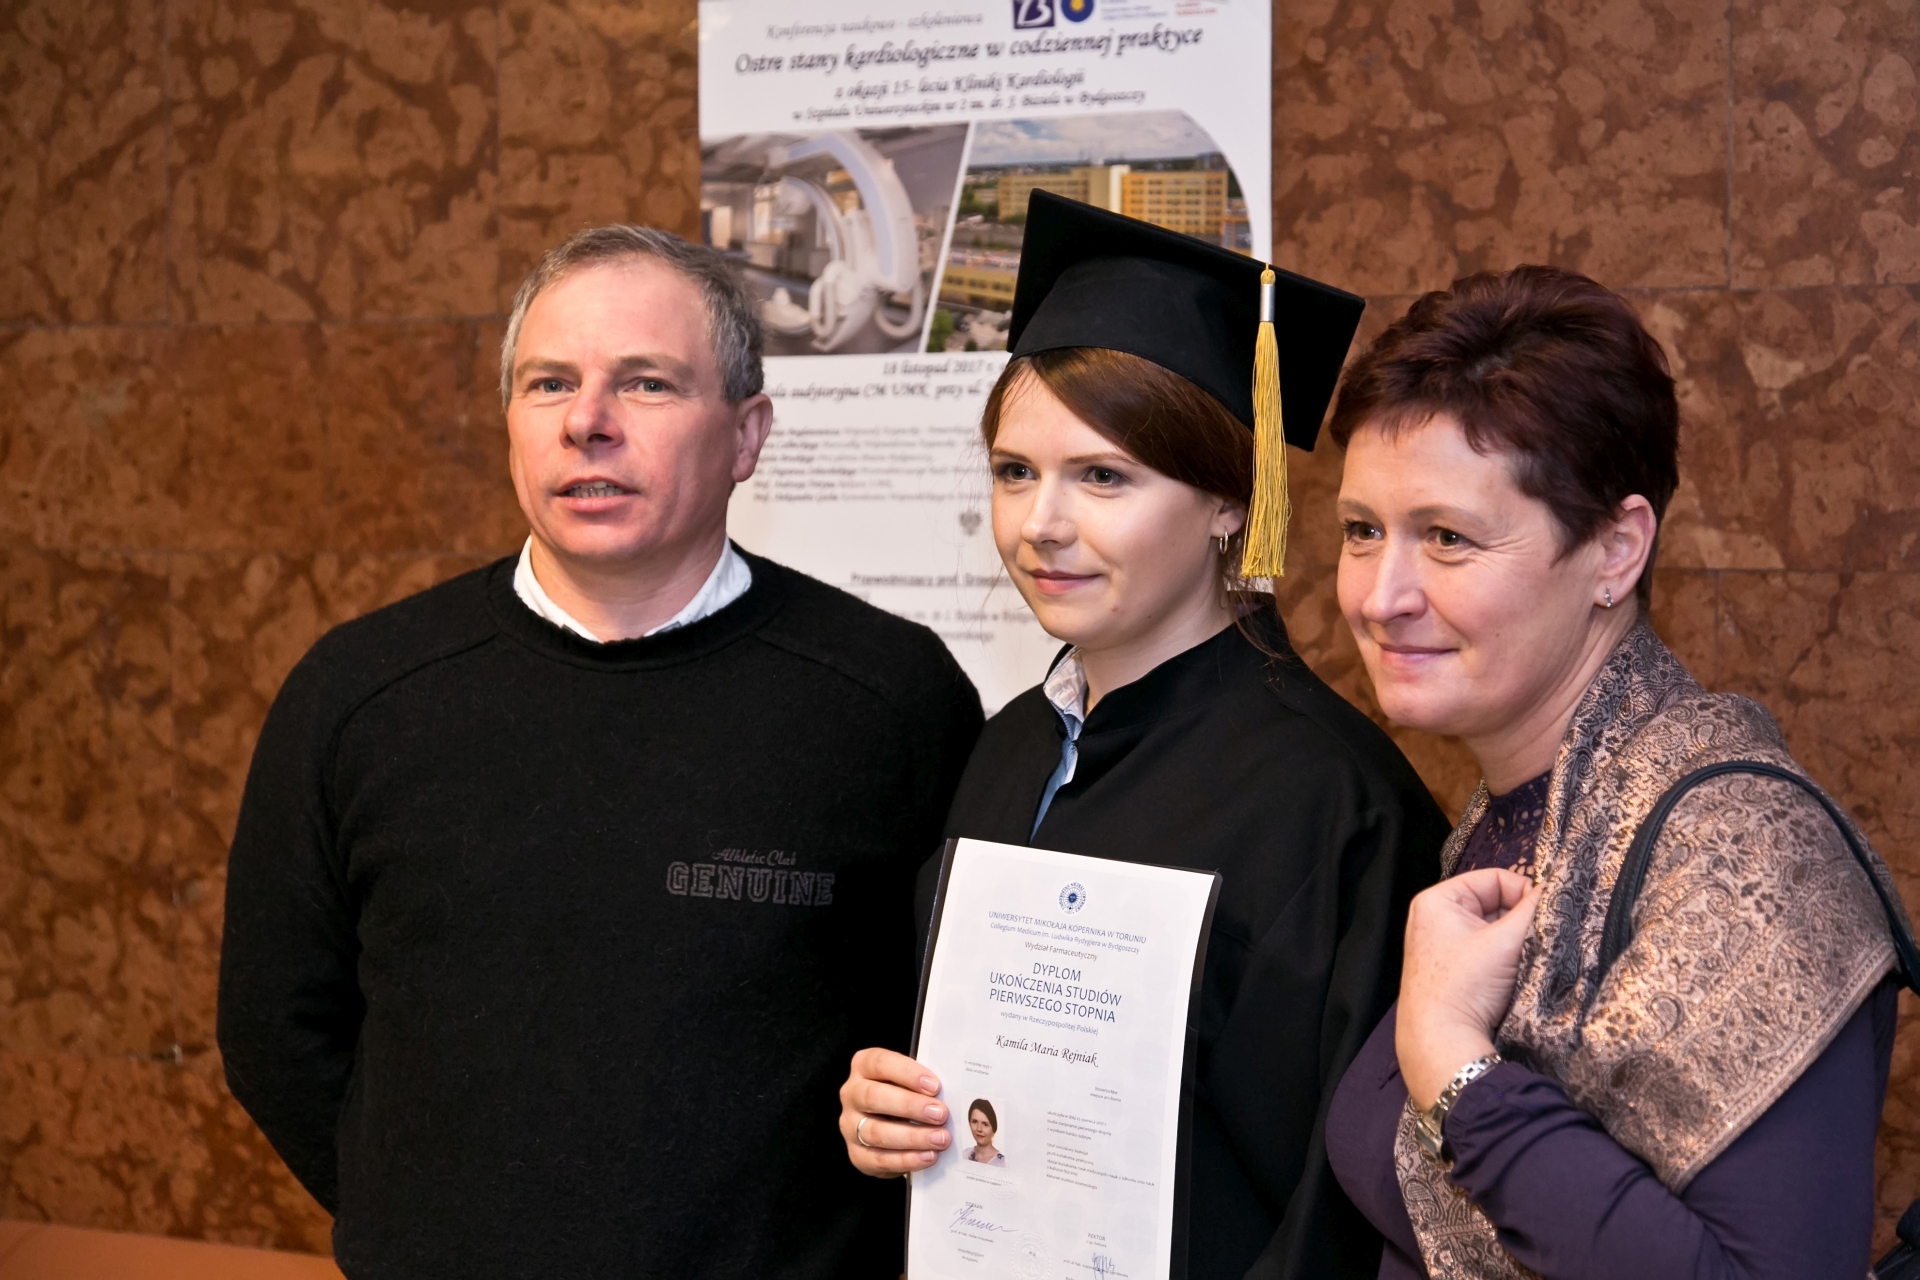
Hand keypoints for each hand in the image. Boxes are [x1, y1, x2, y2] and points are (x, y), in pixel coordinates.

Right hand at [838, 1047, 951, 1176]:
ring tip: (940, 1139)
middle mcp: (852, 1094)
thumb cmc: (905, 1094)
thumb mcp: (911, 1081)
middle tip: (941, 1114)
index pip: (880, 1063)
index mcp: (864, 1066)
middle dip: (910, 1106)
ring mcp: (849, 1125)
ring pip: (876, 1132)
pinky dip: (906, 1159)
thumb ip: (924, 1082)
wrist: (889, 1124)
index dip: (907, 1073)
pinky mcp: (857, 1154)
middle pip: (874, 1097)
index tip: (934, 1086)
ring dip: (912, 1137)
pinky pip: (879, 1160)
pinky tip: (928, 1156)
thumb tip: (954, 1091)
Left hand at [1396, 869, 1539, 1110]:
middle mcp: (1435, 919)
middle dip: (1520, 923)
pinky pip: (1488, 954)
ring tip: (1524, 962)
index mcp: (1438, 901)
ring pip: (1494, 932)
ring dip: (1515, 944)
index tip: (1545, 915)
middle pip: (1495, 905)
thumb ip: (1535, 910)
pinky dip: (1506, 961)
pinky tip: (1514, 978)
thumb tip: (1558, 889)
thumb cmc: (1464, 987)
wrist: (1443, 1043)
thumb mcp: (1507, 941)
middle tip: (1538, 941)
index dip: (1525, 893)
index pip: (1495, 878)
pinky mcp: (1452, 972)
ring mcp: (1442, 947)